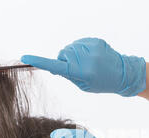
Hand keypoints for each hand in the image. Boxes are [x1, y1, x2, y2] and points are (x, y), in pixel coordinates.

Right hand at [21, 37, 145, 96]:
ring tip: (86, 63)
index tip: (25, 57)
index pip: (56, 66)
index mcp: (83, 73)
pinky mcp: (96, 41)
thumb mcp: (83, 85)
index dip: (40, 61)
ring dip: (73, 55)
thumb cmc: (101, 83)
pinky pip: (79, 43)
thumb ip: (68, 74)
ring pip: (70, 48)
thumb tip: (54, 65)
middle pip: (63, 54)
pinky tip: (91, 56)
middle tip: (76, 69)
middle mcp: (87, 59)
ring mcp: (92, 48)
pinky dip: (81, 49)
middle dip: (64, 60)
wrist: (123, 74)